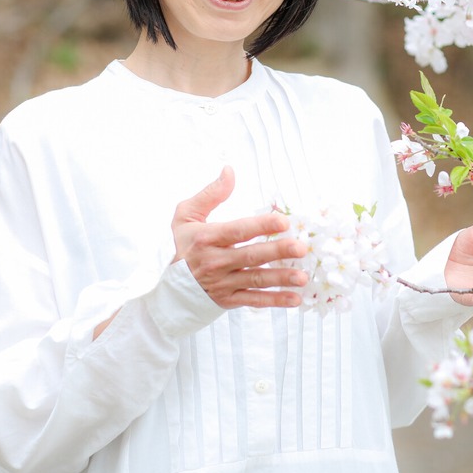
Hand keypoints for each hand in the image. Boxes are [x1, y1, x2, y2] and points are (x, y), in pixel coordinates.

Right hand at [171, 166, 308, 308]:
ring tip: (303, 277)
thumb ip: (210, 194)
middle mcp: (215, 262)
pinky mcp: (229, 299)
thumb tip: (230, 171)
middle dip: (277, 252)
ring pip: (255, 280)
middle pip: (250, 256)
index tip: (284, 221)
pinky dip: (275, 301)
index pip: (237, 231)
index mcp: (206, 238)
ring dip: (280, 278)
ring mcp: (223, 283)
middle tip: (300, 248)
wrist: (170, 287)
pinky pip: (254, 300)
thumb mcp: (186, 216)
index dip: (261, 226)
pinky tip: (295, 299)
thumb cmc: (185, 246)